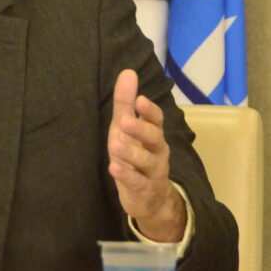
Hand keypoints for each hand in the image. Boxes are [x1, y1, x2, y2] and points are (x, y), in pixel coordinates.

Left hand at [108, 69, 184, 241]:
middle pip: (154, 138)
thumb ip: (126, 102)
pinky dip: (126, 175)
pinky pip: (137, 182)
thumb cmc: (135, 155)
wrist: (150, 198)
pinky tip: (113, 167)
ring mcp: (153, 172)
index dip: (149, 111)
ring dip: (131, 153)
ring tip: (115, 145)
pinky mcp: (144, 190)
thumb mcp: (126, 128)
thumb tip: (128, 72)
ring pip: (146, 161)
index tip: (140, 99)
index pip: (157, 120)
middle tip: (124, 121)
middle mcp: (157, 151)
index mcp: (154, 134)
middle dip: (141, 129)